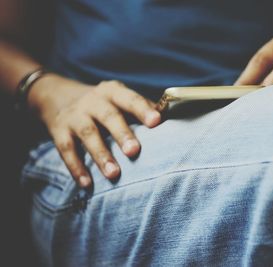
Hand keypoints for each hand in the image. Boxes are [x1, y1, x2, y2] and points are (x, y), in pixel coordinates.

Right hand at [28, 74, 160, 187]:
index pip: (130, 99)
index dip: (142, 109)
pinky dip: (76, 167)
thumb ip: (141, 108)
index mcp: (112, 91)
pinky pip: (66, 150)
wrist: (56, 95)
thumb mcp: (118, 97)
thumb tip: (172, 119)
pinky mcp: (58, 131)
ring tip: (114, 174)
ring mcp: (74, 116)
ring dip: (101, 155)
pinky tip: (87, 184)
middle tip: (134, 151)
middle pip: (108, 116)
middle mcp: (93, 101)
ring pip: (88, 134)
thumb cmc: (102, 102)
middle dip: (122, 134)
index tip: (156, 121)